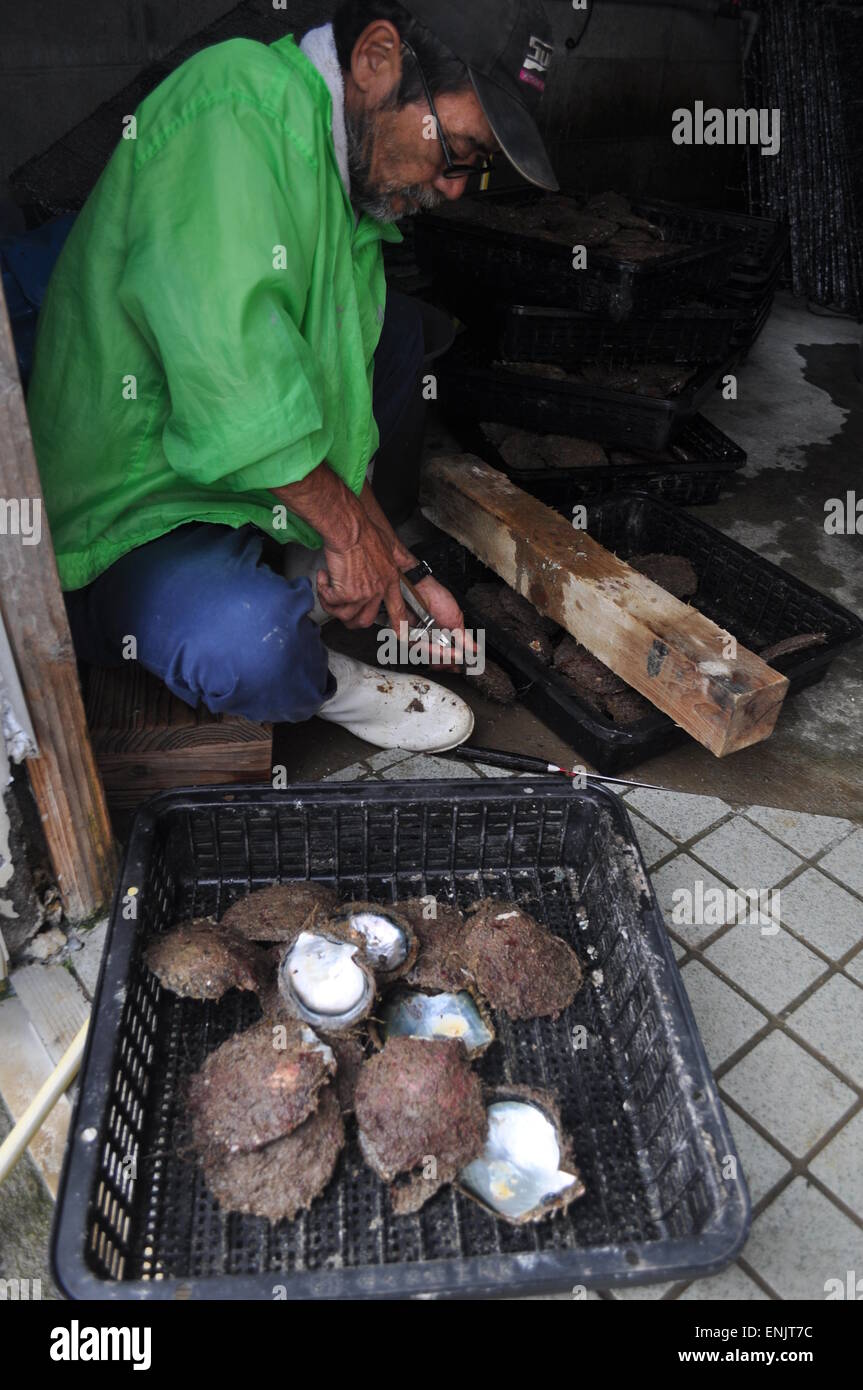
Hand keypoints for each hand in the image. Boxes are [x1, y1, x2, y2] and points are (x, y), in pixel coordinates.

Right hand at [317, 513, 409, 630]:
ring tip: (327, 588)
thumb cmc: (365, 532)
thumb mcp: (389, 544)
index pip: (398, 609)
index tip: (401, 636)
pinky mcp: (346, 593)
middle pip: (366, 620)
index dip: (399, 625)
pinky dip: (322, 591)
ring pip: (345, 616)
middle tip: (341, 611)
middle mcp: (378, 591)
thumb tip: (405, 559)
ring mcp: (362, 594)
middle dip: (351, 620)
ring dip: (332, 605)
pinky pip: (330, 602)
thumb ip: (397, 556)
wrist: (349, 529)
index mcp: (390, 580)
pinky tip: (323, 577)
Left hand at [411, 574, 476, 666]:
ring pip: (429, 657)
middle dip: (449, 662)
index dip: (453, 662)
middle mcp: (428, 639)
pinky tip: (439, 647)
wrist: (421, 586)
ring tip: (453, 653)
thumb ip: (464, 638)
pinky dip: (431, 650)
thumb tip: (474, 650)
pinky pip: (419, 650)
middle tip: (459, 660)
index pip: (446, 656)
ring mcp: (417, 639)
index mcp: (440, 636)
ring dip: (443, 656)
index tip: (462, 664)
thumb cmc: (436, 597)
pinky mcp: (406, 637)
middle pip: (437, 661)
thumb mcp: (456, 619)